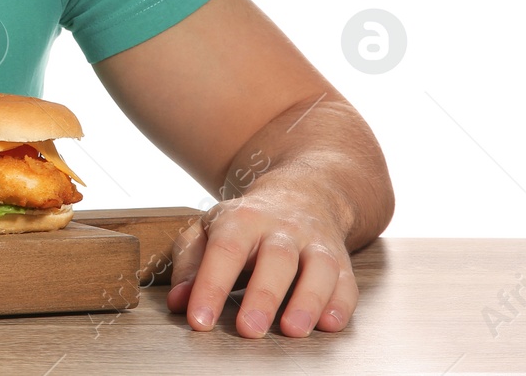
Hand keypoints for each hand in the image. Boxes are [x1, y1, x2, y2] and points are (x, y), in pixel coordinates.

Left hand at [166, 190, 358, 337]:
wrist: (301, 195)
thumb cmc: (246, 223)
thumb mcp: (209, 230)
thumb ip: (190, 264)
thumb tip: (178, 301)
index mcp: (242, 220)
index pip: (225, 250)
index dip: (210, 286)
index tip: (199, 320)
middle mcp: (282, 229)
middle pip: (276, 258)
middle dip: (263, 296)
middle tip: (249, 330)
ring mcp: (315, 243)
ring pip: (319, 268)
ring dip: (308, 300)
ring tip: (293, 330)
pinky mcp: (341, 261)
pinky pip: (347, 282)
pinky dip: (341, 305)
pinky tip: (329, 324)